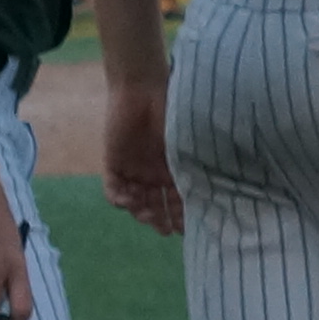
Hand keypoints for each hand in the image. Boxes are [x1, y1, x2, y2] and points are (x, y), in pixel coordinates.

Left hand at [103, 80, 183, 235]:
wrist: (141, 90)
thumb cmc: (171, 111)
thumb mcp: (186, 142)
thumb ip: (189, 167)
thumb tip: (205, 195)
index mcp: (174, 168)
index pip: (178, 198)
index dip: (182, 215)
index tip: (186, 229)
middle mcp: (153, 173)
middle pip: (157, 205)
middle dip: (161, 219)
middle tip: (165, 229)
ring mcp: (133, 170)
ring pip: (136, 201)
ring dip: (141, 211)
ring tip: (147, 215)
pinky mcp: (113, 164)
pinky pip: (113, 189)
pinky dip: (119, 199)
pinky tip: (127, 201)